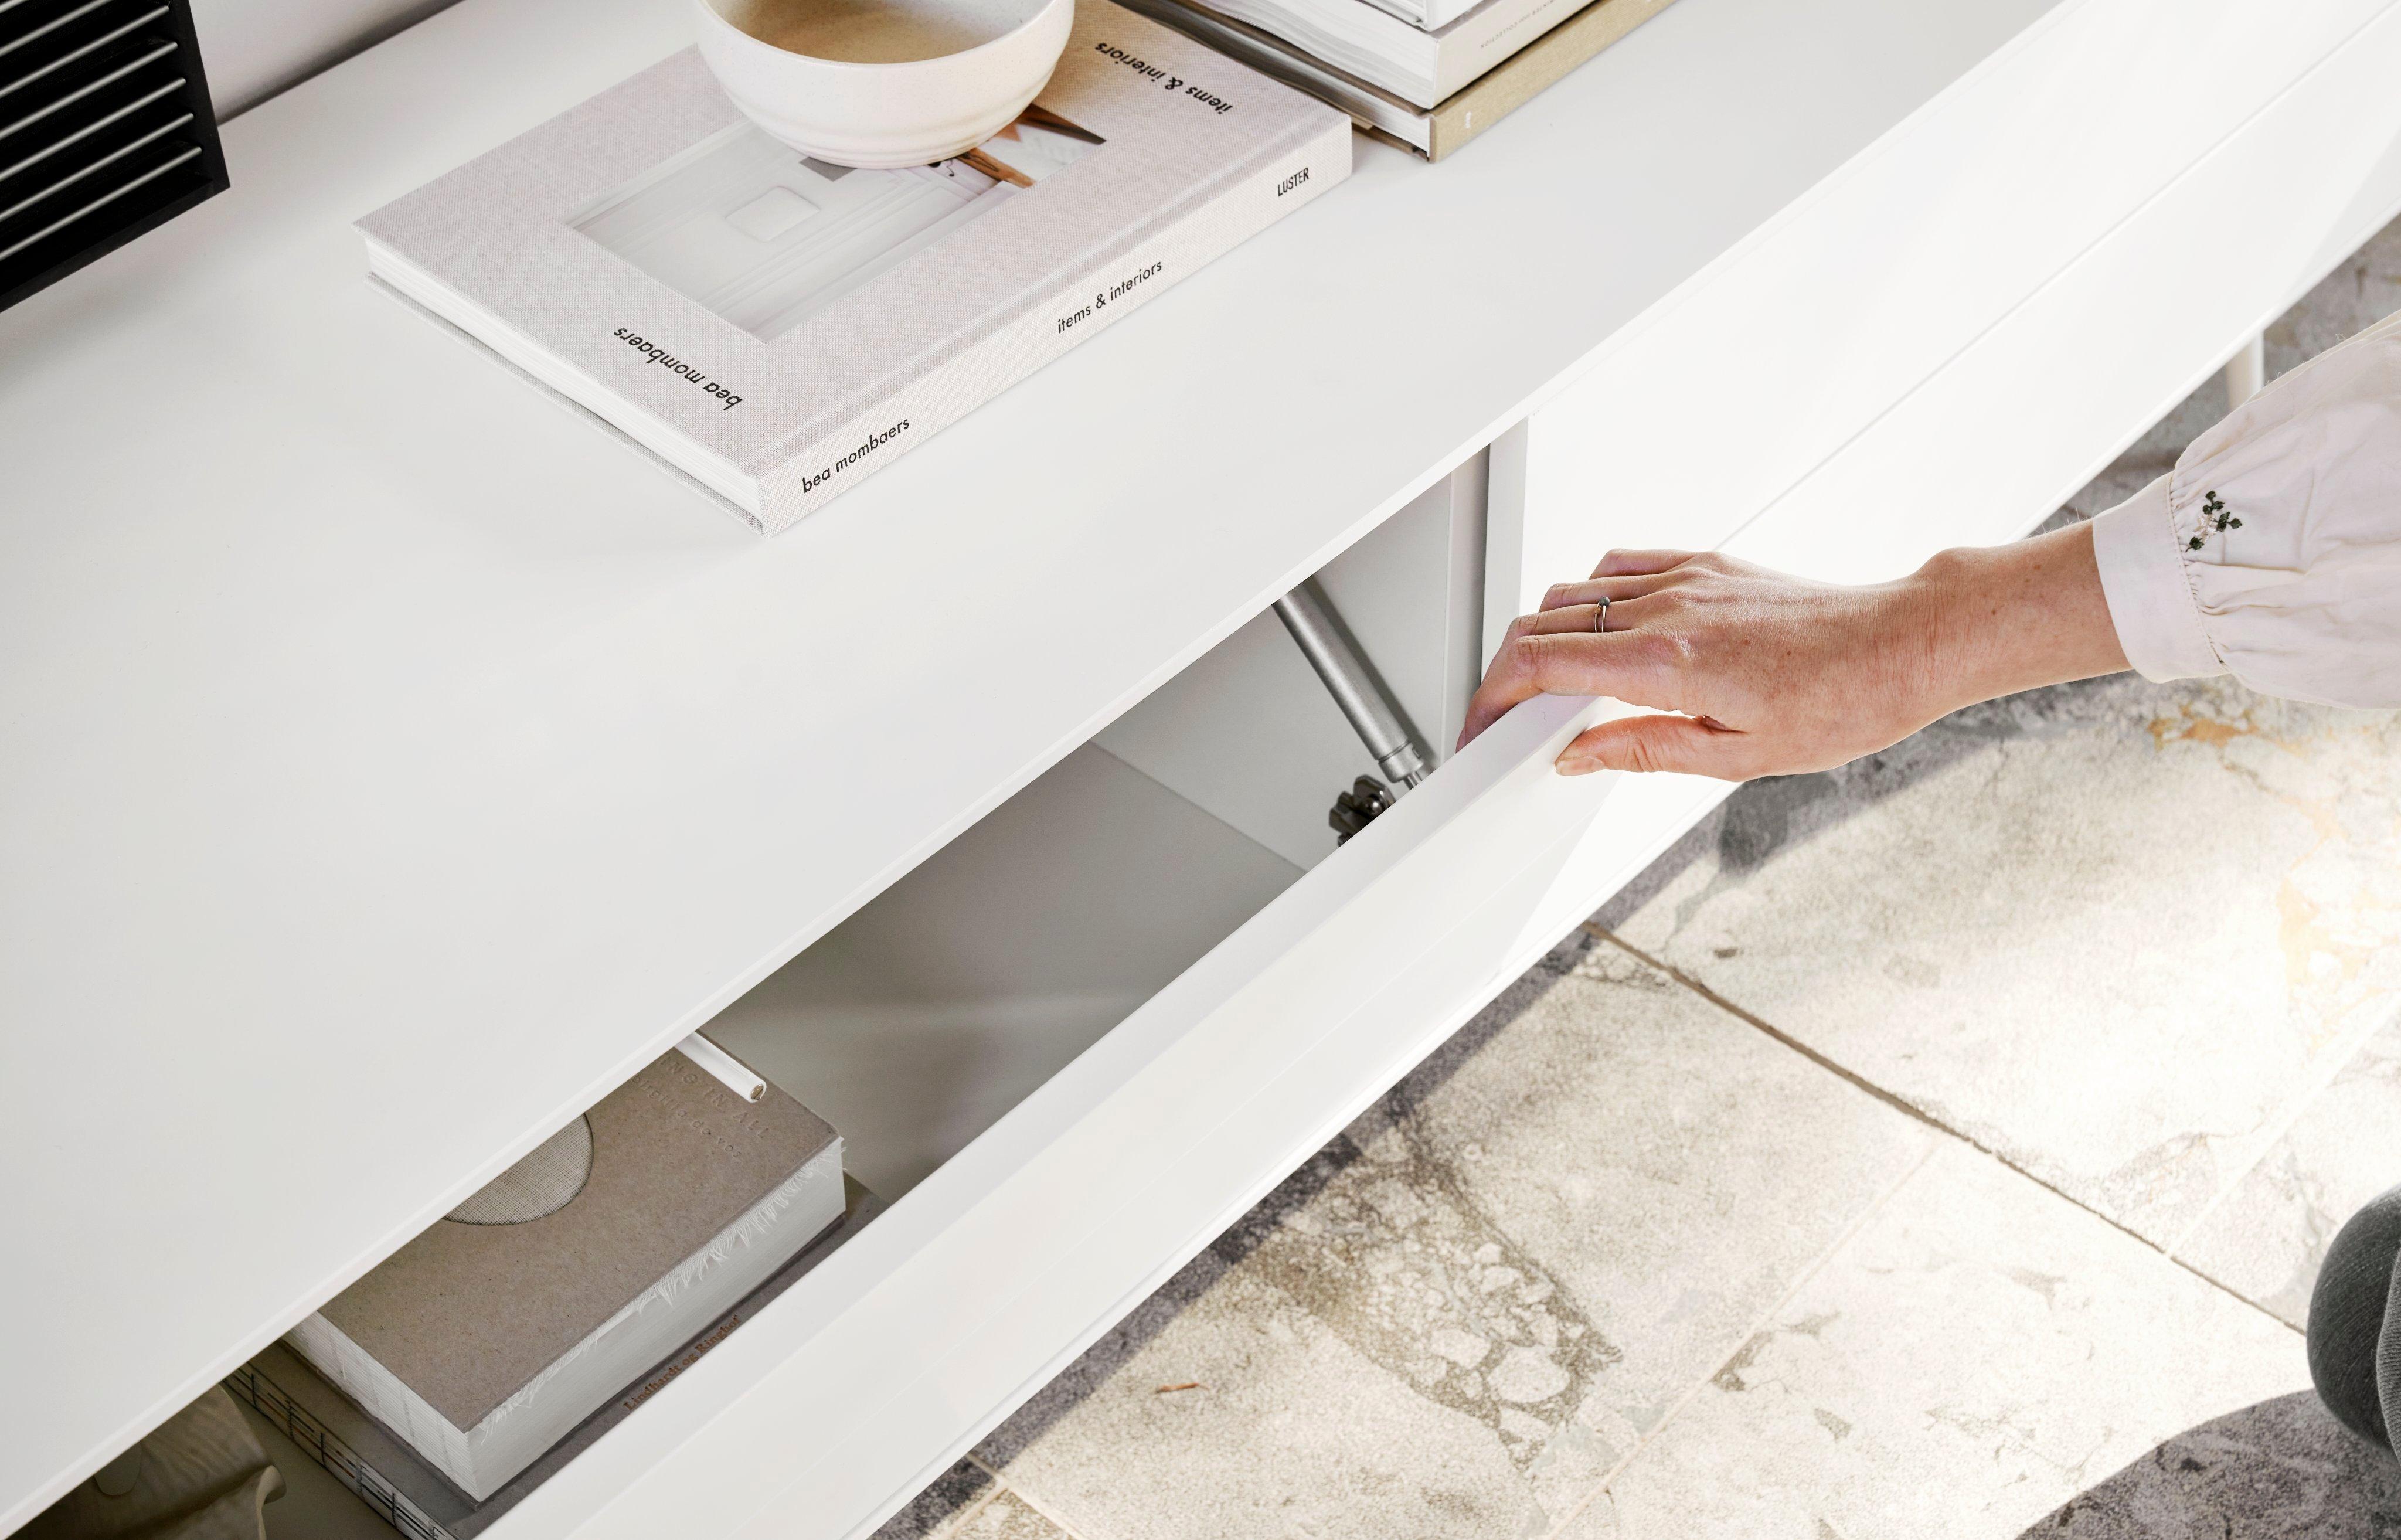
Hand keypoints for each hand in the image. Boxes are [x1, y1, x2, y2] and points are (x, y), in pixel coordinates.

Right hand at [1457, 524, 2128, 780]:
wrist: (1905, 645)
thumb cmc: (1844, 700)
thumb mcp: (1736, 757)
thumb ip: (1640, 751)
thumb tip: (1576, 757)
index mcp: (1668, 661)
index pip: (1542, 665)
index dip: (1492, 698)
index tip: (1481, 729)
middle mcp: (1668, 608)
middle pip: (1541, 625)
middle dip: (1502, 674)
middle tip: (1500, 719)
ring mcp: (1684, 578)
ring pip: (1572, 593)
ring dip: (1542, 637)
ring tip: (1548, 686)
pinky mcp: (1705, 565)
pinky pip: (1618, 568)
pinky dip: (1588, 599)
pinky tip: (1600, 634)